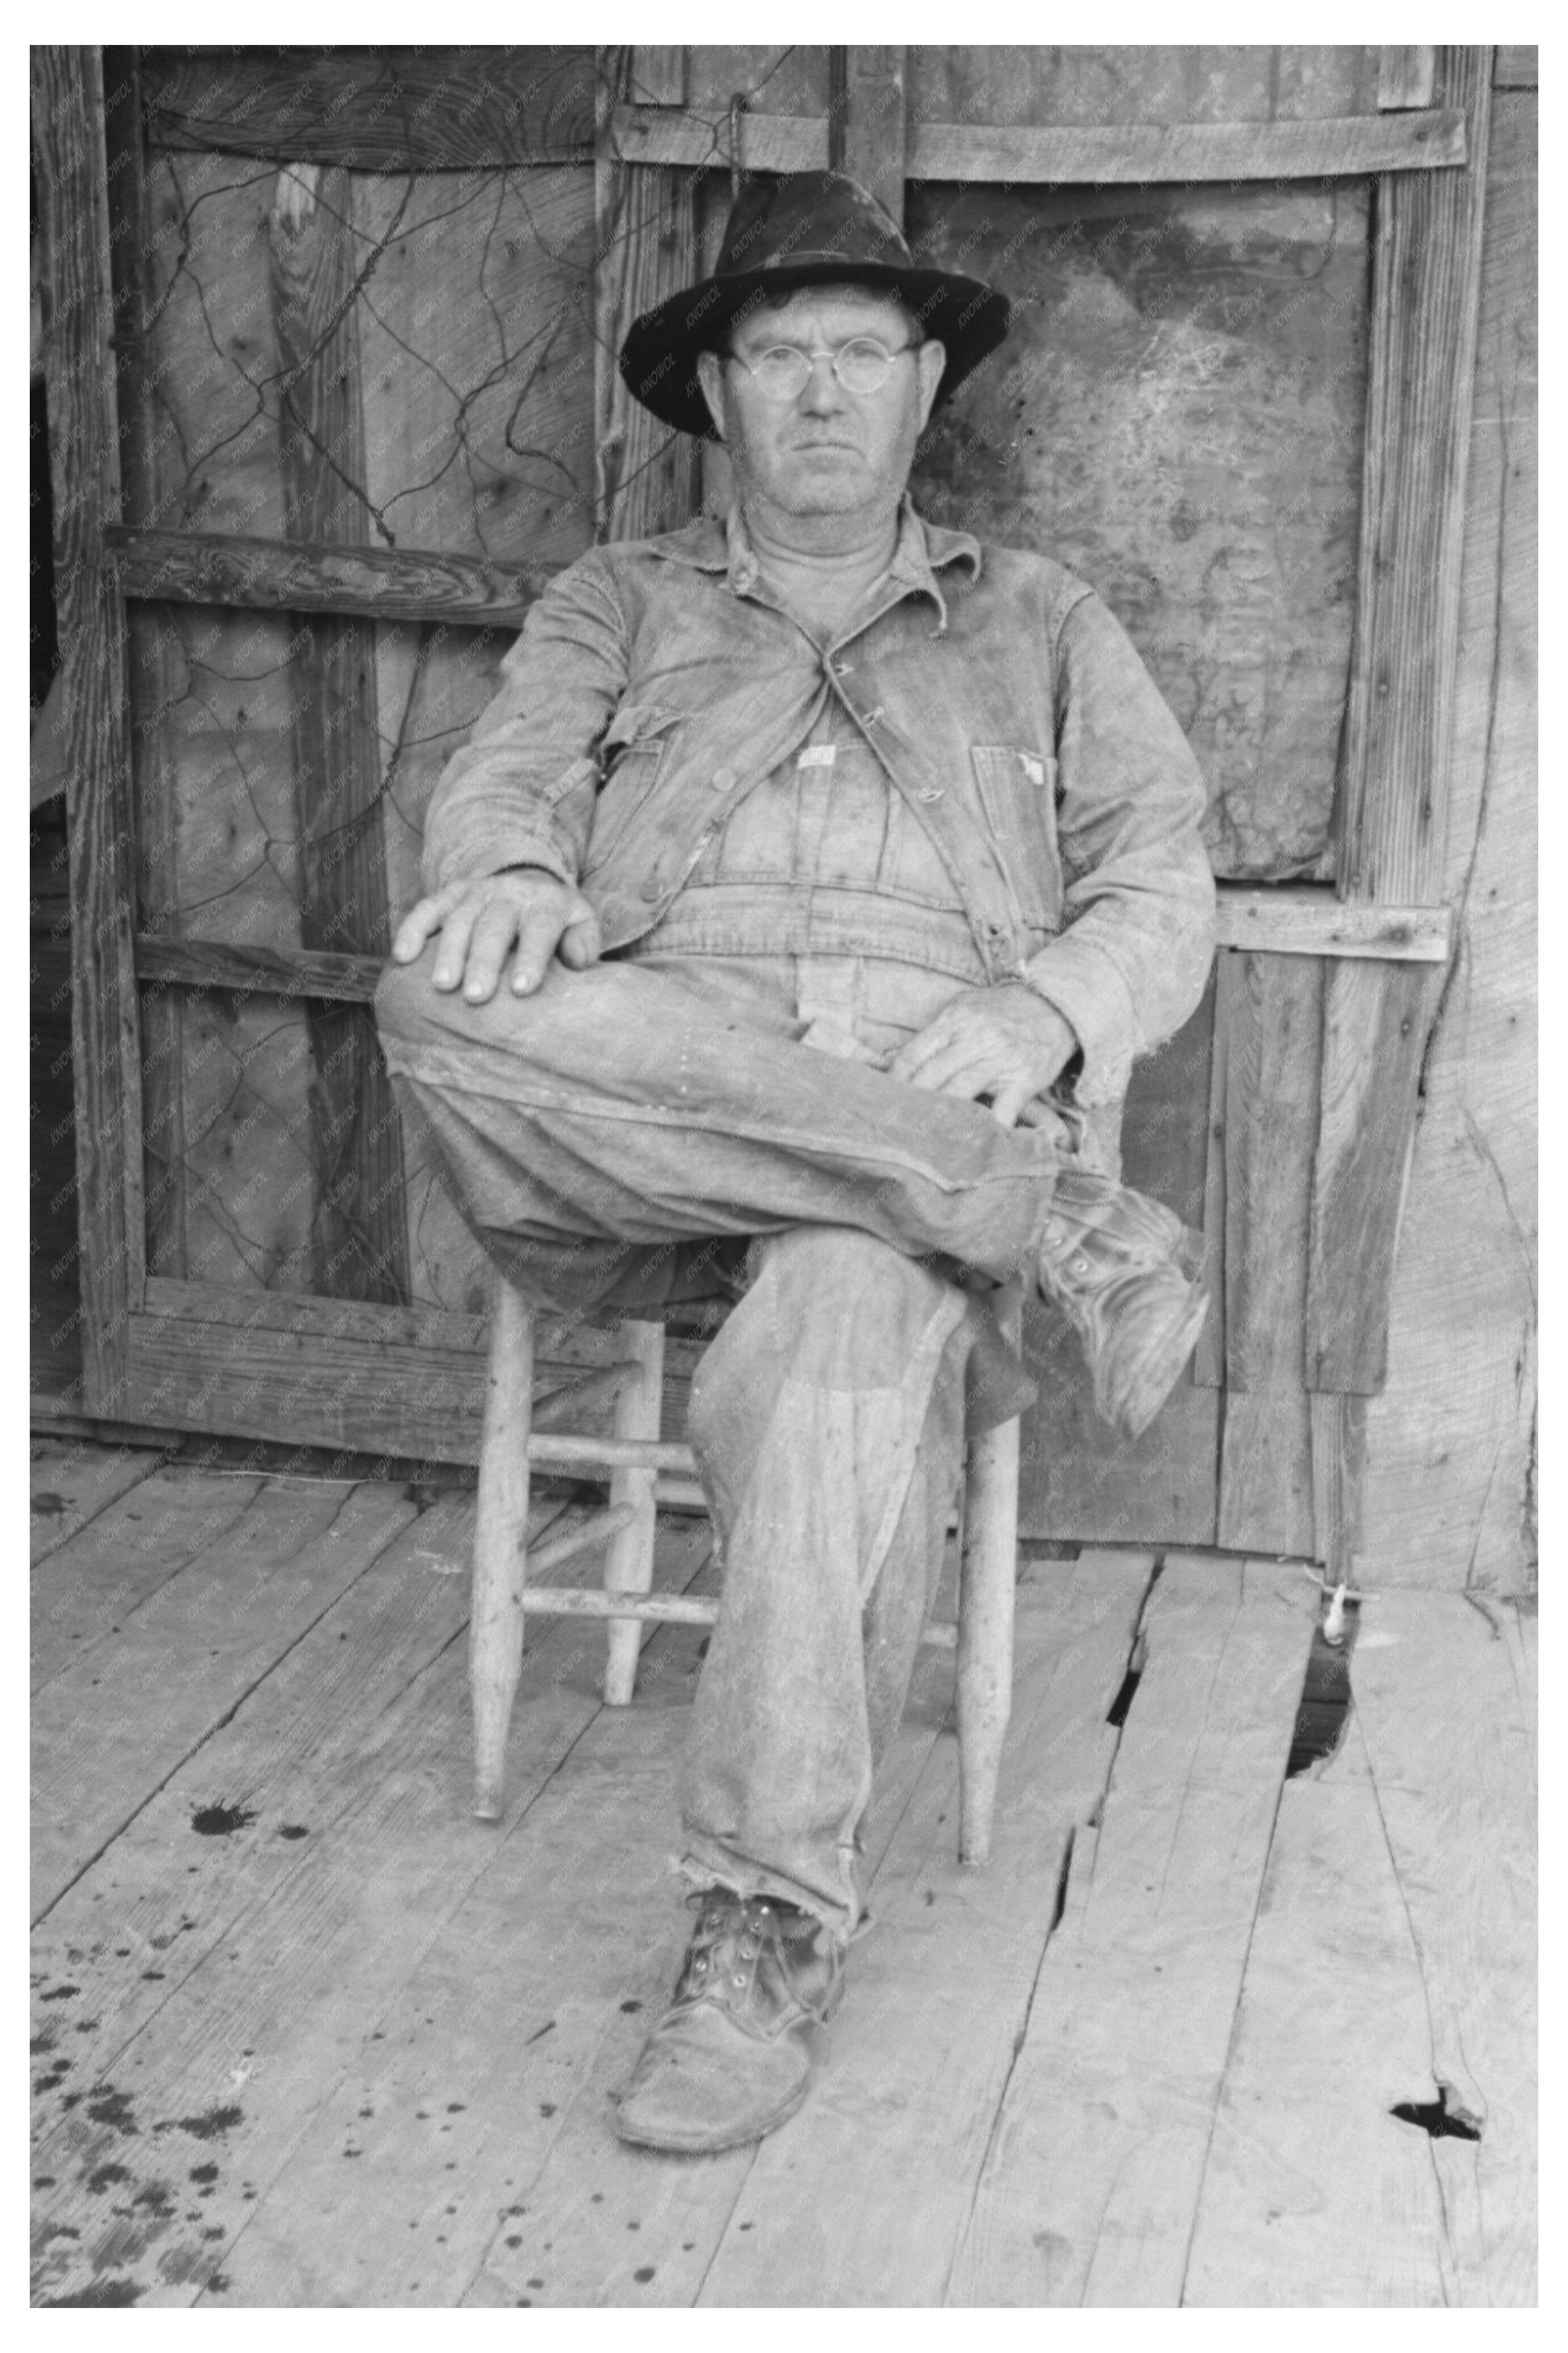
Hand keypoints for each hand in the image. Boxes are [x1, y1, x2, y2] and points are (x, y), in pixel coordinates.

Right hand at [389, 869, 601, 1003]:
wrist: (527, 877)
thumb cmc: (556, 917)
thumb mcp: (581, 924)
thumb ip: (584, 944)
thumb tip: (576, 964)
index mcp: (546, 903)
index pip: (539, 929)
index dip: (531, 958)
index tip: (522, 989)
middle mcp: (509, 893)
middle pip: (494, 926)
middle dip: (483, 961)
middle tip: (475, 995)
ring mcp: (476, 892)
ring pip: (459, 919)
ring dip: (449, 952)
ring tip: (442, 985)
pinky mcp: (449, 894)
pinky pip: (427, 909)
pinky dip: (412, 930)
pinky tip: (402, 957)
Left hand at [888, 983, 1076, 1128]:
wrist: (1057, 1006)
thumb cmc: (1004, 1011)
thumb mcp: (966, 1008)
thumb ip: (936, 1033)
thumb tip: (895, 1061)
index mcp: (955, 1019)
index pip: (913, 1054)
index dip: (895, 1081)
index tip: (884, 1101)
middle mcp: (976, 1037)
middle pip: (931, 1076)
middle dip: (910, 1103)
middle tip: (894, 1125)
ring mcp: (1000, 1059)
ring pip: (958, 1092)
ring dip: (938, 1118)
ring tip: (921, 1138)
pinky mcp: (1024, 1079)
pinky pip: (1002, 1110)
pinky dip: (986, 1129)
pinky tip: (971, 1145)